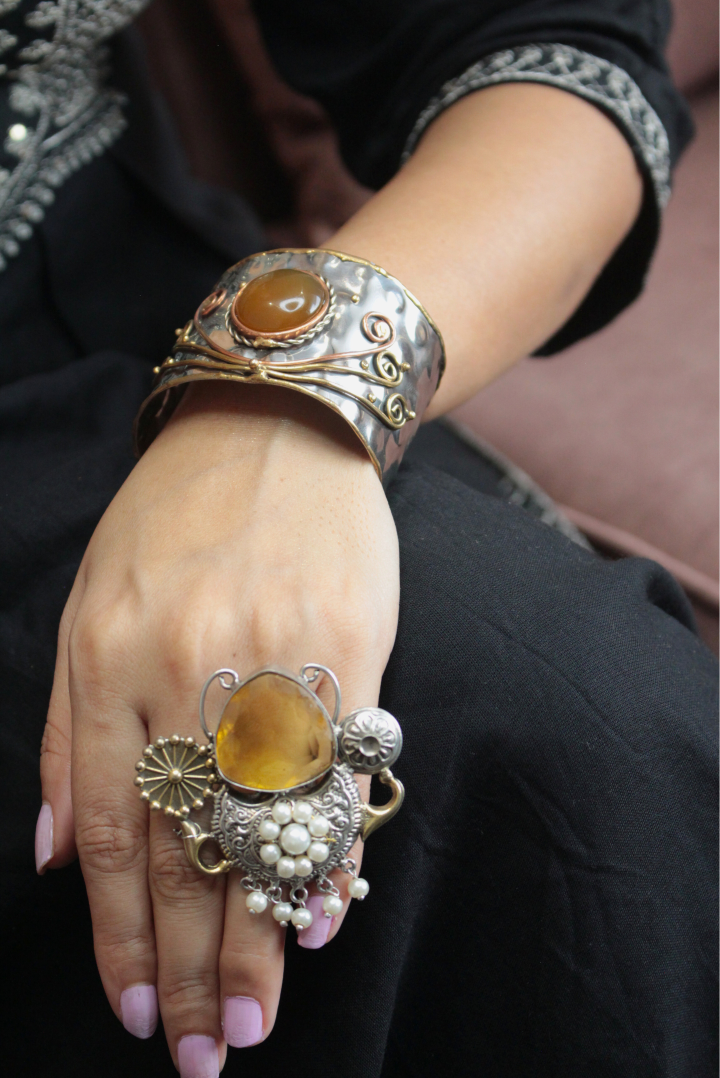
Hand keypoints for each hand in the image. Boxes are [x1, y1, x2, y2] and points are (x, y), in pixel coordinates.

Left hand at [38, 383, 398, 1071]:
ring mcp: (276, 655)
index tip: (136, 1011)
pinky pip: (339, 771)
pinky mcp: (351, 644)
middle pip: (190, 845)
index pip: (116, 829)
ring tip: (258, 1014)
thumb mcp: (86, 605)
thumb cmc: (172, 520)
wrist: (274, 426)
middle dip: (193, 960)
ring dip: (261, 929)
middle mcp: (188, 665)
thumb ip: (71, 734)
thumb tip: (59, 856)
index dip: (120, 935)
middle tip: (204, 1053)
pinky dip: (330, 850)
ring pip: (266, 821)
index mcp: (109, 658)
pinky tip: (319, 914)